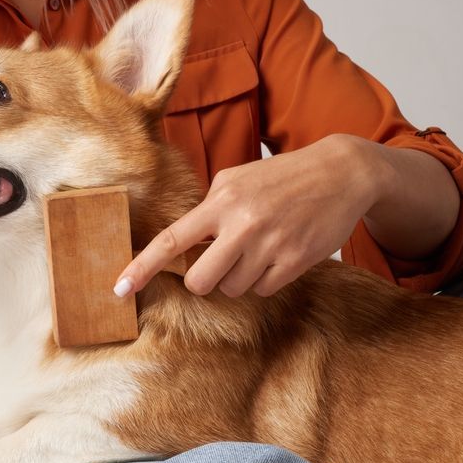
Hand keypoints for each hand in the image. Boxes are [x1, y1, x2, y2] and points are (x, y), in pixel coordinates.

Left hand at [114, 134, 386, 297]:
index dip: (142, 267)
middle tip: (219, 261)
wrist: (342, 173)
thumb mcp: (237, 179)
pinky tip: (278, 254)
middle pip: (200, 281)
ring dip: (238, 277)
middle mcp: (243, 224)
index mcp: (221, 201)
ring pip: (233, 289)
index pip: (171, 240)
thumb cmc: (281, 177)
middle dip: (204, 280)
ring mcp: (270, 245)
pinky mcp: (296, 262)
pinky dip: (265, 278)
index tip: (119, 289)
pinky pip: (263, 289)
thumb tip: (182, 243)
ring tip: (258, 248)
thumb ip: (208, 208)